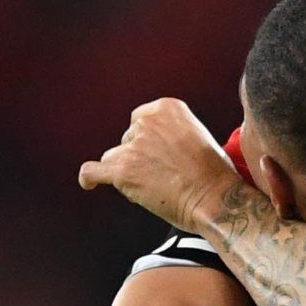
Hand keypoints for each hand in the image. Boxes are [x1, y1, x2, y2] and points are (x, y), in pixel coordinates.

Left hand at [78, 99, 246, 234]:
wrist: (215, 197)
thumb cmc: (213, 174)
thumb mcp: (198, 135)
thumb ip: (172, 134)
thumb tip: (155, 150)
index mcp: (166, 108)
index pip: (141, 121)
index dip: (146, 140)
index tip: (156, 154)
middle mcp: (147, 122)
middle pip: (127, 139)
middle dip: (138, 157)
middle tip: (160, 176)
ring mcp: (133, 146)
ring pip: (114, 157)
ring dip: (125, 170)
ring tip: (148, 187)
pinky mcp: (122, 171)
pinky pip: (93, 171)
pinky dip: (90, 177)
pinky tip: (89, 182)